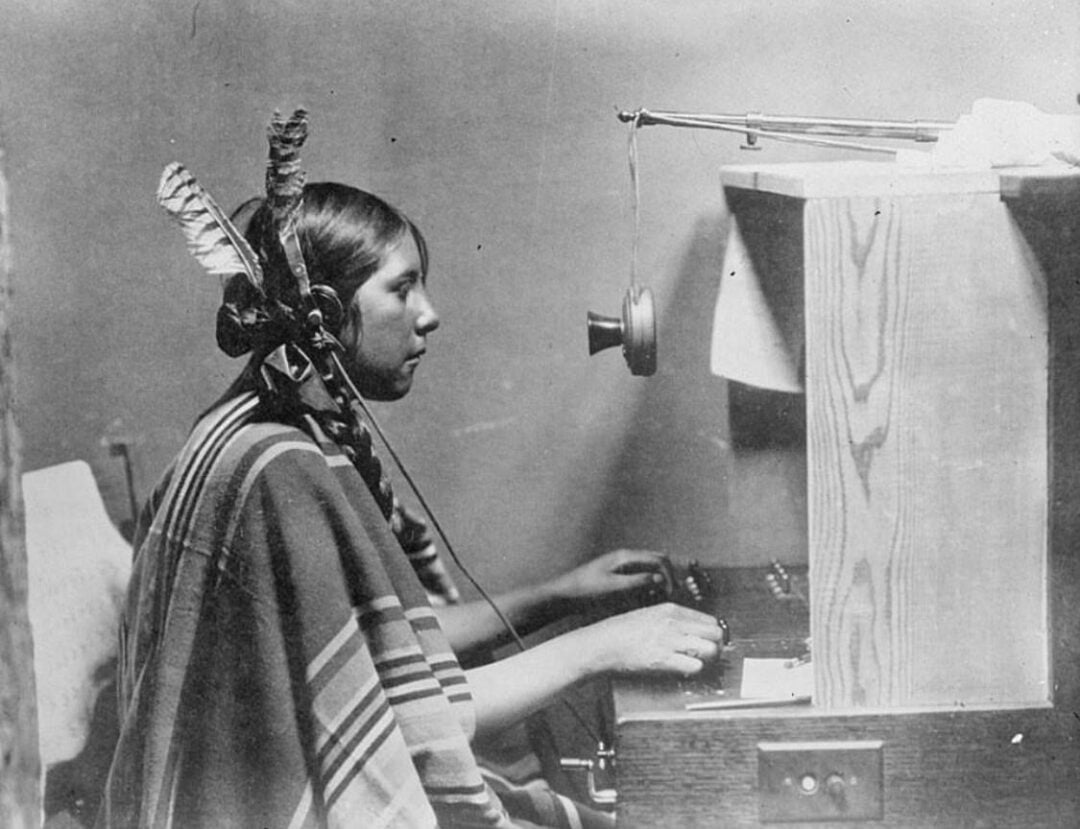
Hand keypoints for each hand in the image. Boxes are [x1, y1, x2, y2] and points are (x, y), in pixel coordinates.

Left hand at [549, 549, 669, 608]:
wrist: (565, 594)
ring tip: (661, 596)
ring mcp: (623, 566)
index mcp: (625, 556)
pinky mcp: (619, 576)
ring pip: (650, 568)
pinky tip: (648, 596)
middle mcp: (626, 558)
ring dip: (659, 580)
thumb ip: (637, 582)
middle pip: (657, 560)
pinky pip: (640, 576)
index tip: (671, 593)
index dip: (669, 575)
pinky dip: (649, 585)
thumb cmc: (586, 589)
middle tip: (671, 593)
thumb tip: (660, 578)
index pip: (658, 559)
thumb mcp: (613, 587)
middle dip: (668, 575)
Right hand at [580, 602, 725, 676]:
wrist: (604, 643)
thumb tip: (694, 630)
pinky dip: (694, 670)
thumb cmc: (623, 630)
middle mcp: (674, 623)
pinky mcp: (664, 660)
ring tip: (698, 662)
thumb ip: (673, 620)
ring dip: (708, 659)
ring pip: (711, 650)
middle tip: (709, 654)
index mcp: (672, 609)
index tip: (711, 641)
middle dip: (716, 646)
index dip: (714, 633)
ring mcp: (670, 641)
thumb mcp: (650, 614)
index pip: (710, 619)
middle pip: (716, 634)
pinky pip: (695, 666)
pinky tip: (685, 669)